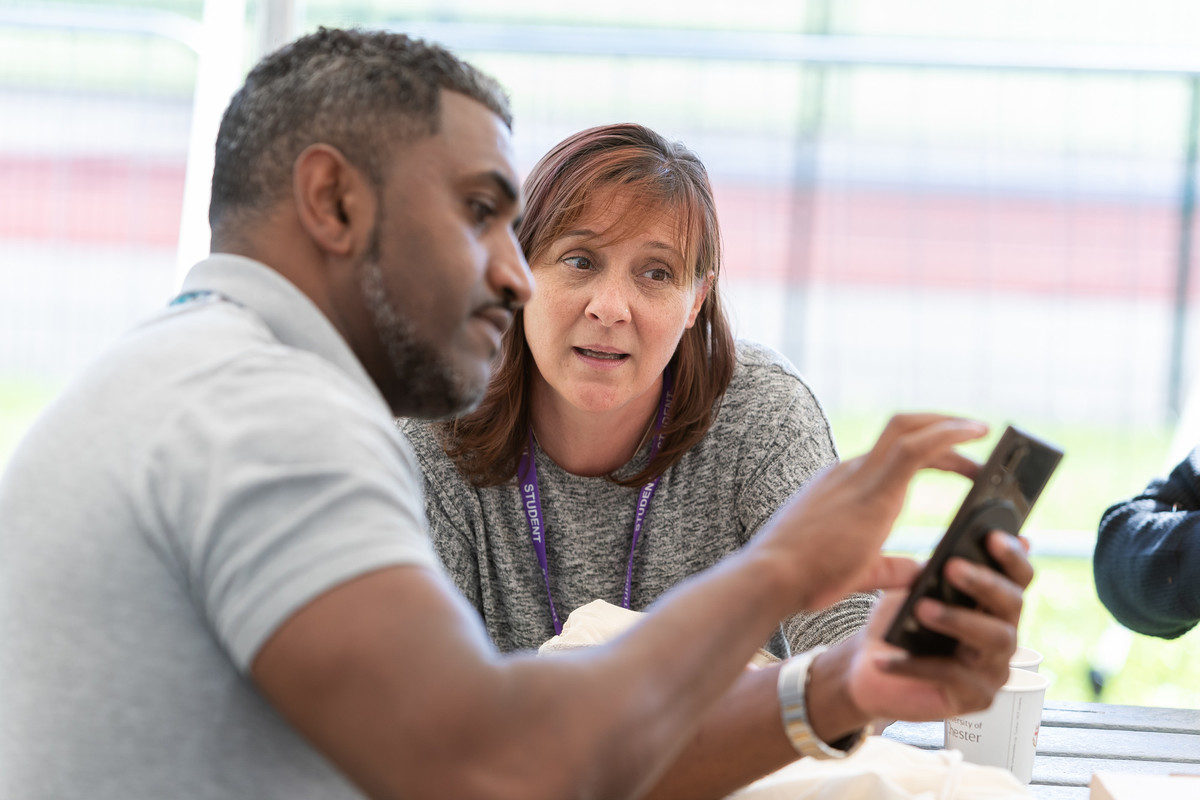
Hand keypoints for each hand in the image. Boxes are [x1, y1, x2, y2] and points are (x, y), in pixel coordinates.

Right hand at [753, 413, 988, 611]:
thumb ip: (891, 569)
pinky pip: (917, 448)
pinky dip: (948, 435)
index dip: (926, 452)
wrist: (773, 576)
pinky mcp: (873, 488)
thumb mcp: (858, 571)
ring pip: (908, 428)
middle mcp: (851, 472)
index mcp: (843, 487)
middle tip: (974, 436)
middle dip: (939, 428)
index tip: (956, 462)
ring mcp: (859, 475)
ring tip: (980, 430)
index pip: (890, 455)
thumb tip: (921, 574)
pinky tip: (975, 434)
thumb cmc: (803, 578)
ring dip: (947, 425)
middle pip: (901, 430)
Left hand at [841, 530, 1032, 723]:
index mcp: (992, 604)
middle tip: (952, 567)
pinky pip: (953, 677)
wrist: (866, 667)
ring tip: (922, 607)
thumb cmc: (897, 623)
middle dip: (984, 583)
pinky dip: (916, 664)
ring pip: (994, 639)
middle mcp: (1003, 635)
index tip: (991, 536)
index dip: (1011, 556)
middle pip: (1012, 605)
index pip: (1018, 577)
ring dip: (958, 620)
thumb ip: (932, 572)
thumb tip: (948, 555)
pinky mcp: (975, 699)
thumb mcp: (911, 589)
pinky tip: (885, 658)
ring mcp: (994, 669)